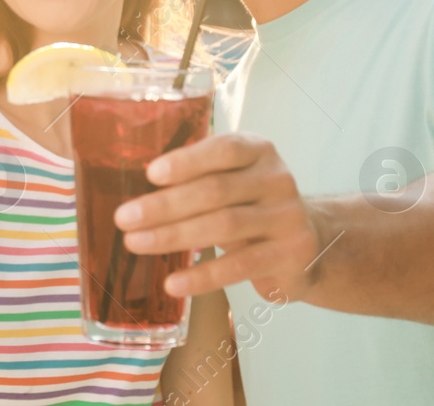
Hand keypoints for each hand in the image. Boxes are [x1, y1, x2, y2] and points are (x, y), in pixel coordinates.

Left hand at [114, 132, 323, 300]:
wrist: (309, 243)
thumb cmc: (250, 205)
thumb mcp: (231, 181)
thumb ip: (196, 177)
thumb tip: (136, 193)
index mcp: (258, 151)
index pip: (224, 150)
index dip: (187, 161)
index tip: (150, 174)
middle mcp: (278, 180)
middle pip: (216, 191)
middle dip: (164, 205)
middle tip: (124, 218)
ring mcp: (288, 218)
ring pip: (224, 226)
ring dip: (173, 236)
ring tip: (135, 244)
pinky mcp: (291, 256)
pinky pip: (239, 266)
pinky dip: (201, 276)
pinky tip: (173, 283)